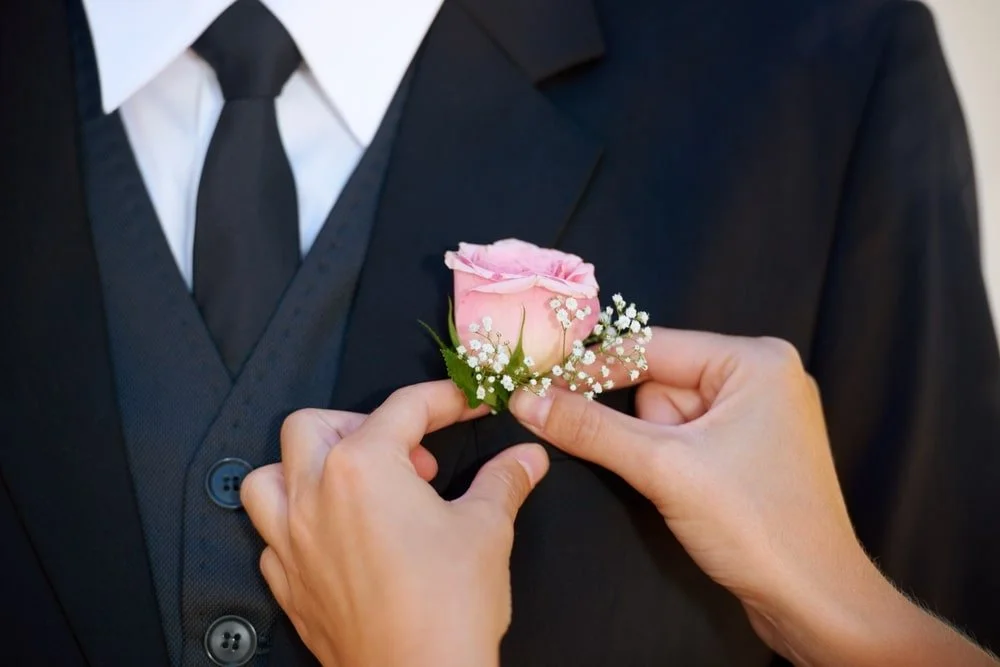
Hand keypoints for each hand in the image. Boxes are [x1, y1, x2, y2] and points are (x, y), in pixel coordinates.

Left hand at [241, 381, 548, 666]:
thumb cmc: (450, 605)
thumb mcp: (487, 528)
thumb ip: (503, 480)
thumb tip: (528, 456)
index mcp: (362, 467)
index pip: (404, 408)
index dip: (444, 399)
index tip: (470, 403)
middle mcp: (314, 495)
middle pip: (313, 425)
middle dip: (360, 423)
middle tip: (407, 453)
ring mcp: (291, 541)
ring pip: (269, 477)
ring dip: (305, 468)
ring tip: (353, 484)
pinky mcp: (287, 583)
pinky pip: (272, 535)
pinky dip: (298, 523)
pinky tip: (337, 536)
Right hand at [510, 329, 997, 666]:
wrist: (815, 602)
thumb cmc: (758, 527)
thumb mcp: (664, 468)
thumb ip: (591, 428)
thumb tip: (527, 398)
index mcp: (755, 359)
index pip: (652, 346)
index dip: (594, 370)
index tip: (540, 386)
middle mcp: (761, 375)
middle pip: (658, 383)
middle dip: (646, 430)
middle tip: (664, 468)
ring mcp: (757, 415)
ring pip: (667, 417)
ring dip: (658, 453)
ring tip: (689, 489)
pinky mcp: (749, 450)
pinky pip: (687, 439)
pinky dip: (672, 464)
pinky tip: (695, 494)